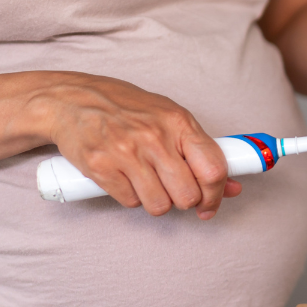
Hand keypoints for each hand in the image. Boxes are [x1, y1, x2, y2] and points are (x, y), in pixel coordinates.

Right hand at [33, 73, 241, 218]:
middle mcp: (154, 137)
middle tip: (174, 190)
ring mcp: (126, 153)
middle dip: (184, 200)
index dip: (217, 194)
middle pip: (187, 195)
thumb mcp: (168, 118)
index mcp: (178, 122)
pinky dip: (131, 197)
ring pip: (160, 206)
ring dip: (157, 202)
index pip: (213, 169)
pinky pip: (130, 202)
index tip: (211, 204)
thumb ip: (200, 150)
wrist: (72, 100)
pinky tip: (125, 178)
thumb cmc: (125, 108)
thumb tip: (233, 186)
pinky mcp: (101, 168)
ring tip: (147, 182)